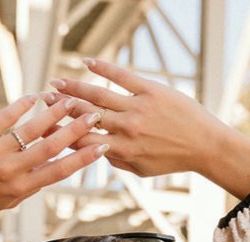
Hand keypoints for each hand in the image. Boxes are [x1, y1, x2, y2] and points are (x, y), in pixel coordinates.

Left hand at [0, 93, 109, 221]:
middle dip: (75, 130)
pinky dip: (22, 105)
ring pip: (31, 130)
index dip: (83, 159)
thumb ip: (32, 184)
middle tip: (94, 116)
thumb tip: (56, 168)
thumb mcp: (9, 199)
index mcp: (21, 188)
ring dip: (53, 114)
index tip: (102, 147)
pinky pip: (6, 117)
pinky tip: (35, 97)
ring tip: (69, 101)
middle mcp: (11, 171)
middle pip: (51, 148)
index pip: (59, 171)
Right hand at [39, 56, 225, 177]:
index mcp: (123, 151)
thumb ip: (119, 162)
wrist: (205, 144)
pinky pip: (122, 76)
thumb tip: (98, 153)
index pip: (84, 141)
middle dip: (62, 107)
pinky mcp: (150, 91)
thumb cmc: (173, 159)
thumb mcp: (143, 170)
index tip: (47, 127)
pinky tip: (87, 62)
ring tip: (57, 83)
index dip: (63, 133)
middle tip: (45, 99)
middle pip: (86, 116)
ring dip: (75, 88)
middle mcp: (127, 130)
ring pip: (99, 96)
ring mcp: (138, 108)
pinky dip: (103, 68)